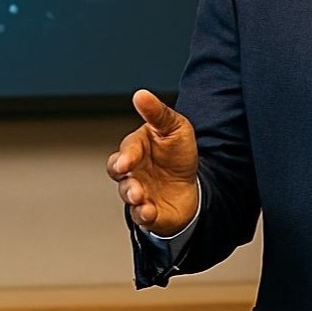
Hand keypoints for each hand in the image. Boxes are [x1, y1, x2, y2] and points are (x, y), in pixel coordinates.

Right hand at [106, 89, 198, 236]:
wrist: (193, 186)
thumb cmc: (178, 154)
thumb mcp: (174, 127)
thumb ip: (157, 113)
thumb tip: (141, 94)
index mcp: (137, 149)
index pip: (125, 151)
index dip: (126, 155)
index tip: (127, 161)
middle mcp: (133, 171)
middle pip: (118, 173)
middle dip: (122, 176)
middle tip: (129, 178)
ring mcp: (139, 192)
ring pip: (127, 194)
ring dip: (132, 196)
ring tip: (140, 197)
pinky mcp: (147, 212)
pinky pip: (140, 216)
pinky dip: (143, 214)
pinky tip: (149, 211)